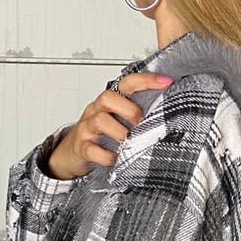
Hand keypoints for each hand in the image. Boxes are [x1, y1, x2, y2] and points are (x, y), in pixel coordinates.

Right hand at [44, 71, 174, 179]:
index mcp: (109, 102)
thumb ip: (137, 116)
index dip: (146, 80)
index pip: (127, 83)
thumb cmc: (101, 135)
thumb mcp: (118, 121)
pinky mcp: (82, 147)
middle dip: (129, 110)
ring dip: (119, 133)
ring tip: (129, 144)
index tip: (166, 82)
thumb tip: (167, 115)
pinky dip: (107, 156)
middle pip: (108, 97)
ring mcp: (88, 128)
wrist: (72, 152)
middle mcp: (97, 110)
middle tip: (141, 124)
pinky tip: (116, 159)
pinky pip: (92, 149)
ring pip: (100, 120)